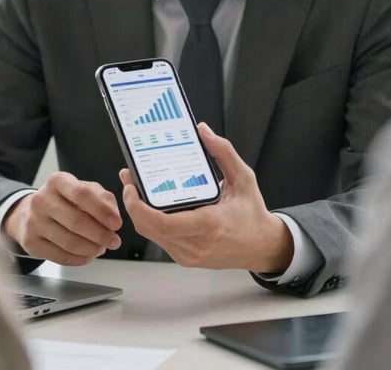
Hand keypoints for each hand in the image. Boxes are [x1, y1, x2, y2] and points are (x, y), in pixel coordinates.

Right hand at [3, 172, 121, 265]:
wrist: (31, 212)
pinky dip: (78, 259)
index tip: (117, 223)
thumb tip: (114, 216)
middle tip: (114, 241)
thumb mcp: (85, 189)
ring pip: (68, 241)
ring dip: (91, 249)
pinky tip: (88, 256)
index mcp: (57, 181)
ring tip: (101, 248)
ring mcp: (33, 221)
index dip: (102, 211)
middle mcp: (42, 199)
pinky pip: (59, 256)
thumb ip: (104, 199)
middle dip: (100, 234)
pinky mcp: (30, 242)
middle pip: (76, 221)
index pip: (82, 194)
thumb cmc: (65, 200)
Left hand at [120, 123, 293, 271]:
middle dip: (132, 204)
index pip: (162, 223)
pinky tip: (151, 204)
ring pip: (151, 235)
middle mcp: (195, 244)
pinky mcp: (185, 258)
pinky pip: (161, 239)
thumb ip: (223, 152)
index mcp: (209, 224)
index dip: (138, 207)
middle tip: (129, 181)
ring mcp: (189, 255)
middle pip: (148, 229)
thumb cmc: (252, 214)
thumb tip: (203, 131)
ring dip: (139, 213)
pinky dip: (151, 222)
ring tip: (136, 188)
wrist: (262, 247)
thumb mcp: (244, 178)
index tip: (131, 187)